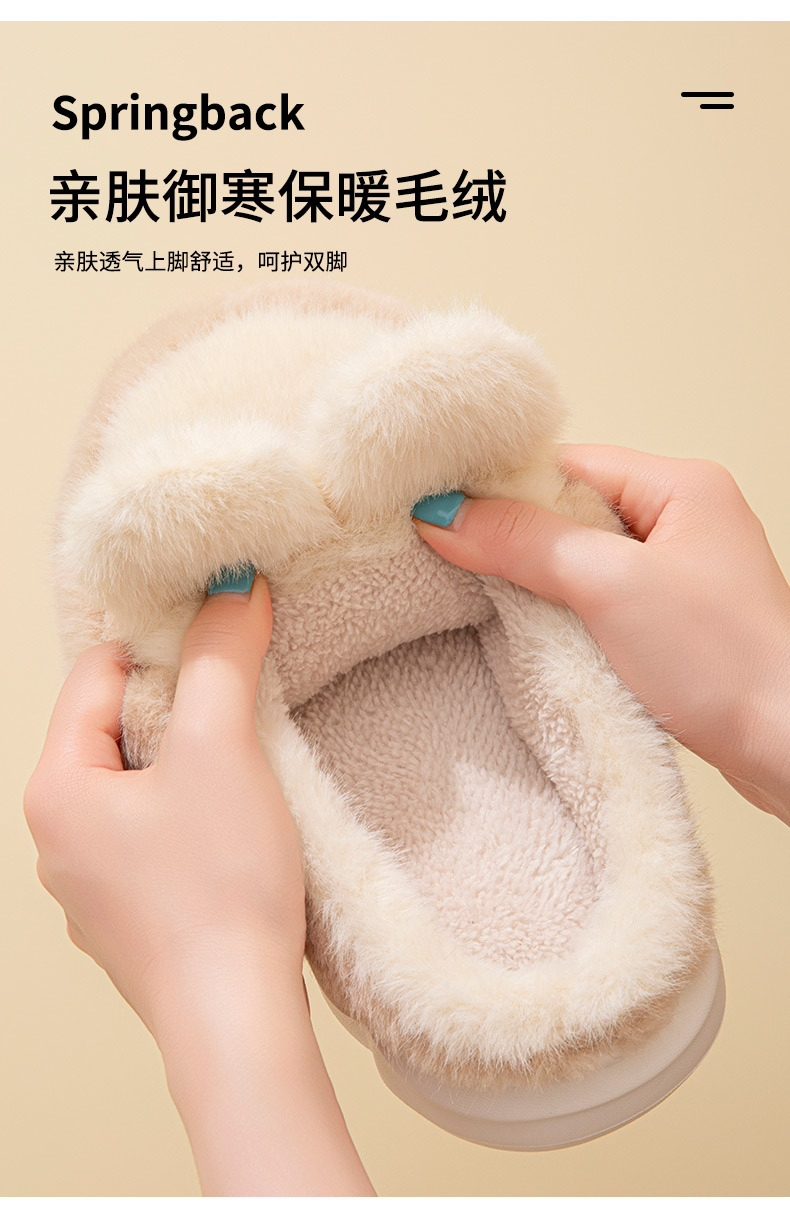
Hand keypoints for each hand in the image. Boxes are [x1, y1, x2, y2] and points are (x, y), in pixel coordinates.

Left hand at [24, 574, 304, 1034]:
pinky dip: (194, 819)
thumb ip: (220, 657)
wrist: (236, 1019)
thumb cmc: (218, 888)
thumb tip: (229, 586)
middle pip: (118, 729)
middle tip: (241, 712)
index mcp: (55, 789)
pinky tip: (237, 836)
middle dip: (181, 710)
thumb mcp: (221, 748)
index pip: (98, 674)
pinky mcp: (132, 919)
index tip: (221, 642)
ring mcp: (91, 886)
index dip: (163, 646)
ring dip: (192, 766)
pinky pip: (155, 838)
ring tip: (246, 776)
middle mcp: (56, 839)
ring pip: (140, 786)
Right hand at [413, 446, 789, 827]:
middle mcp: (683, 520)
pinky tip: (539, 635)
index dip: (503, 489)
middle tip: (458, 563)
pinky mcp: (672, 624)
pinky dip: (564, 617)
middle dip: (516, 539)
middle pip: (569, 511)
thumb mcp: (611, 586)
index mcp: (681, 485)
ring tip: (497, 605)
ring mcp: (679, 575)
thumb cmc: (728, 661)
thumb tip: (446, 514)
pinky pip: (599, 602)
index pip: (567, 465)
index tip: (445, 515)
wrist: (789, 750)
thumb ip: (525, 543)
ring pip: (580, 561)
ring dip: (539, 584)